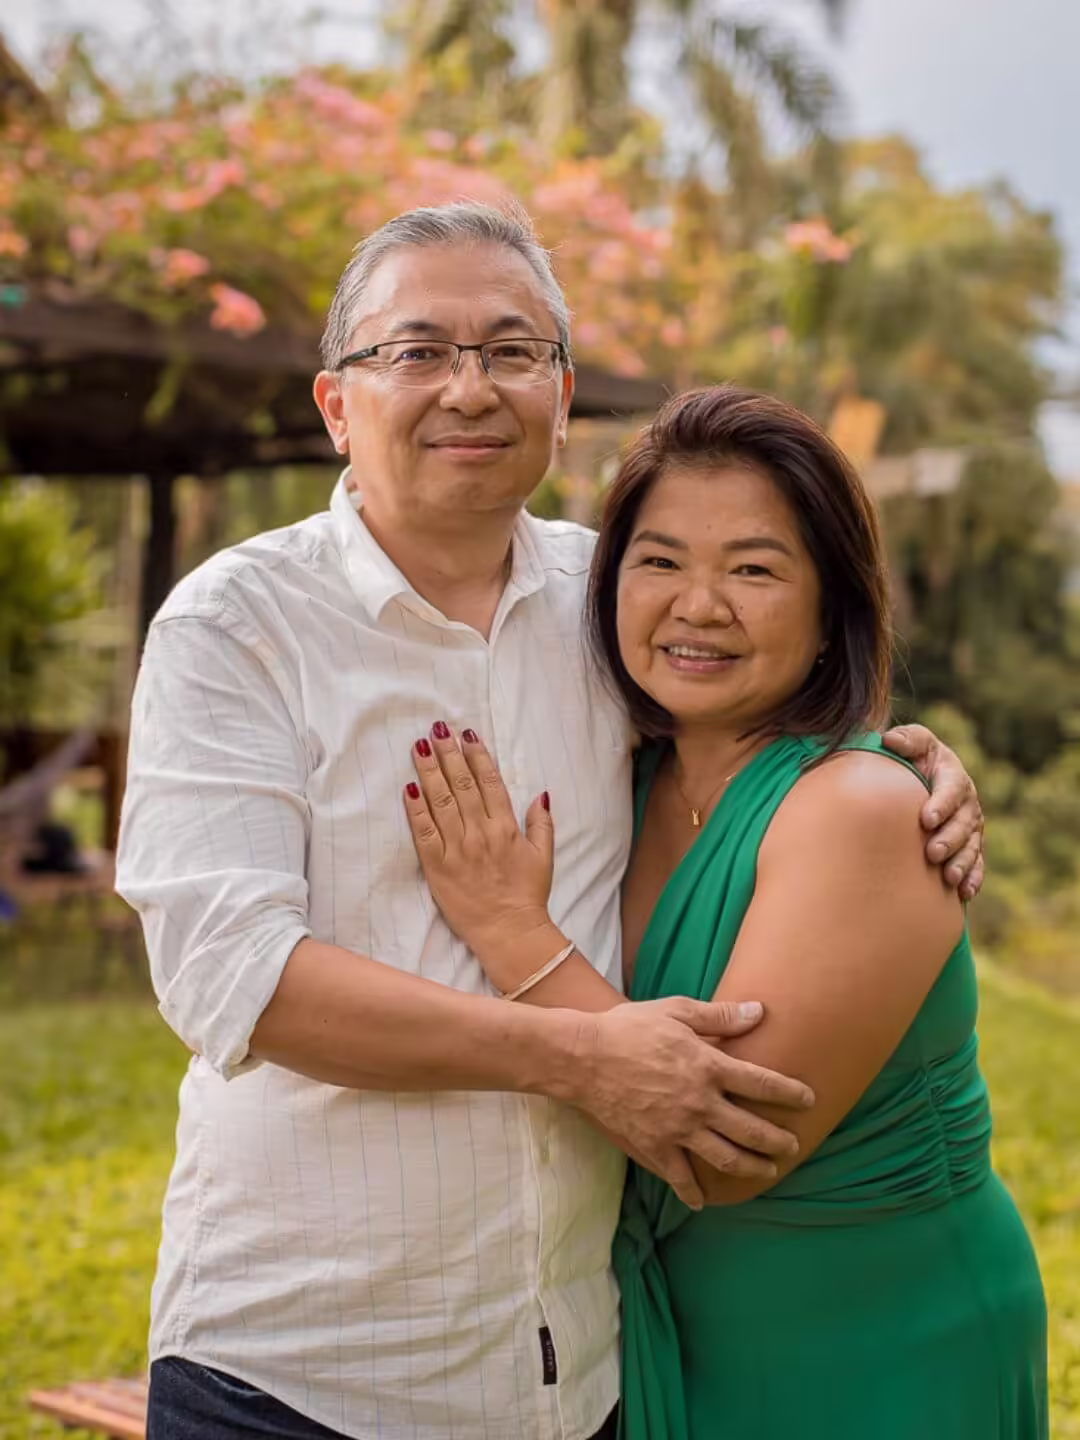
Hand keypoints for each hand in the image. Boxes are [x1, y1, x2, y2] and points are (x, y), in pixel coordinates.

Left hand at [404, 723, 556, 979]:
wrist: (510, 932)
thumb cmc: (528, 895)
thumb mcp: (544, 856)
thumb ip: (541, 823)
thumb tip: (540, 794)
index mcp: (506, 827)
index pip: (489, 782)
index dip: (477, 755)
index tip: (466, 734)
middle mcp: (480, 832)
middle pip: (461, 784)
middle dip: (448, 754)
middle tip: (437, 729)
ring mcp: (457, 849)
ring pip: (440, 802)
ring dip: (429, 772)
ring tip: (420, 747)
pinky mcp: (437, 867)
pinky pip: (424, 833)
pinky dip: (416, 810)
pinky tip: (408, 789)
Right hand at [566, 998, 814, 1208]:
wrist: (582, 1057)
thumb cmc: (628, 1028)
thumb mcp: (676, 1011)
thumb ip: (719, 1016)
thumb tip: (759, 1012)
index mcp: (708, 1066)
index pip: (762, 1083)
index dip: (789, 1093)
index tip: (808, 1099)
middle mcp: (700, 1102)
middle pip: (752, 1129)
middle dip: (778, 1141)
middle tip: (793, 1146)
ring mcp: (678, 1129)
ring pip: (726, 1158)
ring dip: (752, 1168)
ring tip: (768, 1172)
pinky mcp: (654, 1146)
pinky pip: (680, 1177)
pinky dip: (693, 1192)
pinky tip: (702, 1201)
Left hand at [881, 723, 984, 899]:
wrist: (922, 778)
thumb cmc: (914, 759)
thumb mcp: (913, 743)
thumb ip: (906, 740)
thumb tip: (889, 740)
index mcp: (953, 776)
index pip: (951, 790)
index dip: (942, 804)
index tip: (926, 819)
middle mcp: (967, 803)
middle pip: (963, 823)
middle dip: (950, 838)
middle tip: (932, 852)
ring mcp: (970, 826)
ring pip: (971, 846)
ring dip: (962, 862)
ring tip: (948, 877)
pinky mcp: (969, 846)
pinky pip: (976, 863)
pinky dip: (973, 878)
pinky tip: (964, 892)